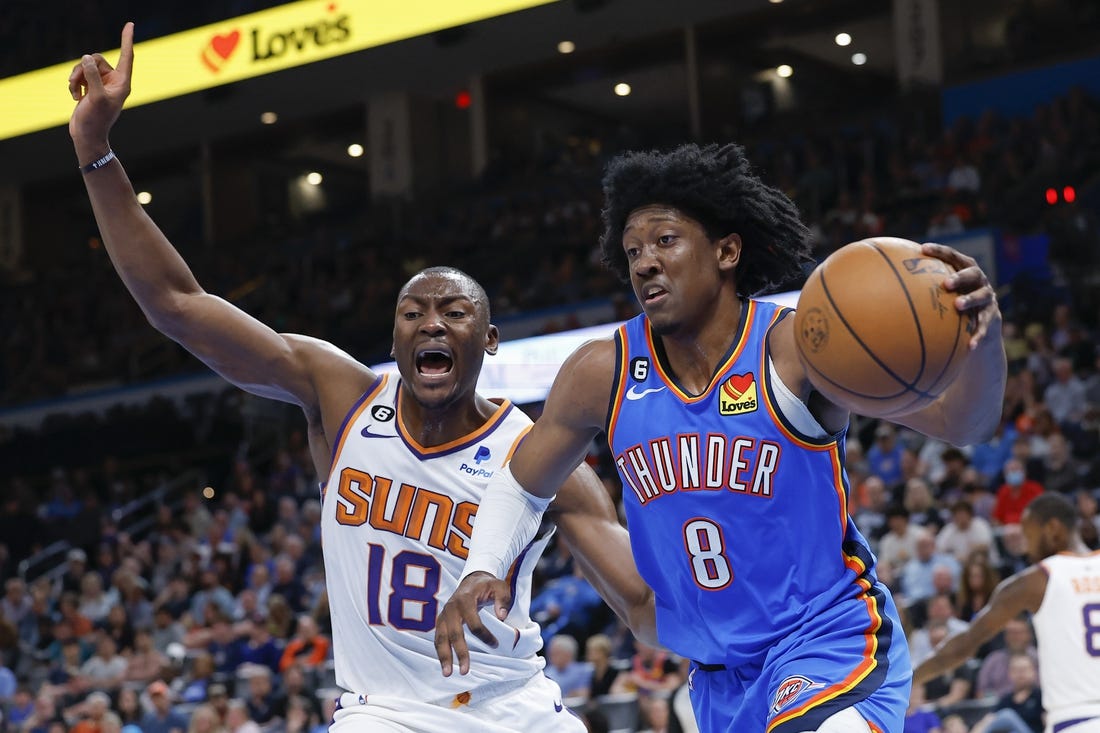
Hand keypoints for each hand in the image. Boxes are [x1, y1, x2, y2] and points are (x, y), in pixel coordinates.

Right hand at [68, 22, 134, 150]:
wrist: (87, 136)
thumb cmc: (95, 120)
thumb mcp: (94, 97)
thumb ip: (92, 76)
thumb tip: (87, 57)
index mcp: (122, 83)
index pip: (126, 57)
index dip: (127, 40)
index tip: (130, 24)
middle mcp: (114, 82)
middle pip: (96, 59)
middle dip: (83, 68)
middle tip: (77, 83)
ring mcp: (101, 84)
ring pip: (85, 66)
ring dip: (76, 76)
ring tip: (74, 92)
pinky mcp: (90, 87)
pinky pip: (79, 74)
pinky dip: (74, 83)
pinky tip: (74, 96)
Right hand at [433, 571, 510, 676]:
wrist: (472, 580)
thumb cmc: (487, 586)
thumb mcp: (499, 586)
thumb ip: (503, 599)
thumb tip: (502, 616)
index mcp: (465, 599)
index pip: (473, 622)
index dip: (484, 635)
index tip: (495, 644)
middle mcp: (451, 607)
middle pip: (453, 633)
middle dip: (459, 652)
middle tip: (465, 671)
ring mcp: (444, 614)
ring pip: (440, 637)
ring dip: (443, 656)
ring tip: (448, 673)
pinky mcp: (441, 620)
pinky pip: (438, 637)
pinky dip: (440, 651)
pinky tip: (445, 664)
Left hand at [921, 242, 1000, 349]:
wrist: (979, 324)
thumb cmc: (950, 305)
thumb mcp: (939, 295)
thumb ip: (919, 289)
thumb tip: (882, 286)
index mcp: (964, 270)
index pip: (952, 257)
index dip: (940, 251)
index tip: (922, 249)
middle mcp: (979, 281)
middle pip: (972, 273)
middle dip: (959, 277)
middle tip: (945, 283)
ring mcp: (987, 298)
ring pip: (982, 297)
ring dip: (970, 300)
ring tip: (958, 305)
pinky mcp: (993, 317)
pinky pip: (985, 326)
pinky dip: (977, 335)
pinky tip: (969, 346)